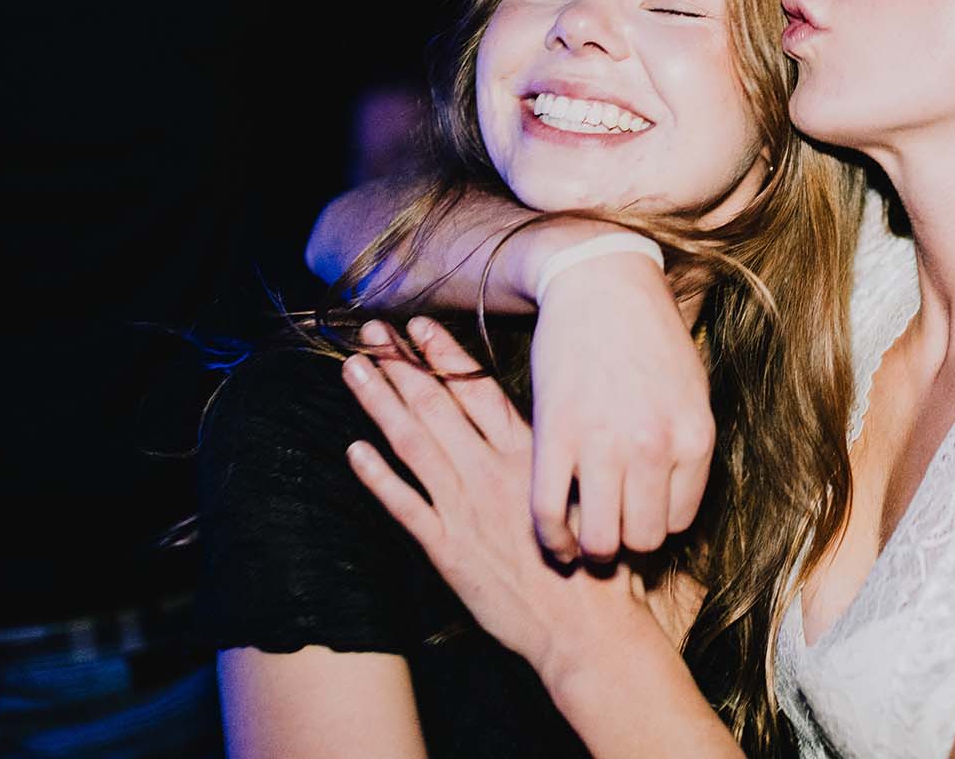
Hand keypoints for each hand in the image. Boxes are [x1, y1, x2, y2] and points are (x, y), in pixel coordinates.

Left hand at [341, 317, 660, 673]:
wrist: (589, 627)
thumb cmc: (601, 563)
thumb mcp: (590, 495)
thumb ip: (564, 460)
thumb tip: (562, 423)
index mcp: (528, 457)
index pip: (477, 393)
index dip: (445, 357)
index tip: (419, 326)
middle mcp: (492, 474)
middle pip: (437, 407)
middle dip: (401, 366)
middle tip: (372, 332)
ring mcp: (466, 511)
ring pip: (413, 445)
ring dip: (380, 405)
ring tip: (353, 371)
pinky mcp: (448, 550)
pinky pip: (404, 506)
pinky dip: (377, 477)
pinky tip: (353, 450)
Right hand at [527, 251, 713, 562]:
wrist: (600, 283)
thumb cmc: (649, 336)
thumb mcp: (692, 390)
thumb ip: (688, 446)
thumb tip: (676, 504)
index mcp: (694, 436)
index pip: (680, 521)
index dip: (658, 525)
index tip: (641, 518)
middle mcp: (654, 446)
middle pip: (644, 538)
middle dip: (627, 543)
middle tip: (612, 533)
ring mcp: (603, 443)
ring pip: (601, 539)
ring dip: (592, 550)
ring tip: (586, 542)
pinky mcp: (555, 435)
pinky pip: (550, 512)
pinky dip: (551, 539)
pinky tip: (555, 543)